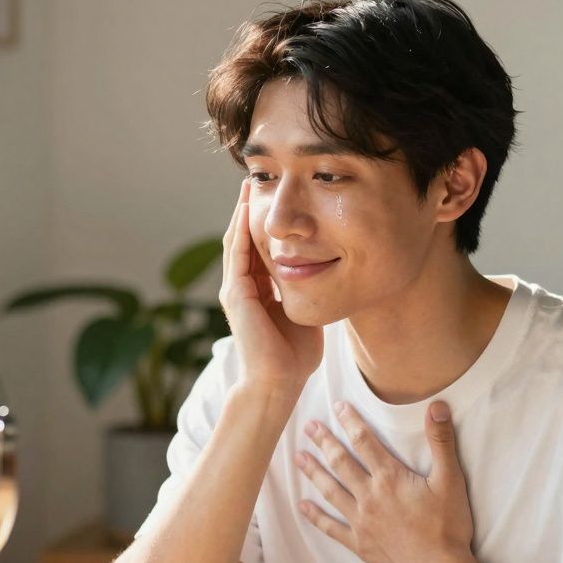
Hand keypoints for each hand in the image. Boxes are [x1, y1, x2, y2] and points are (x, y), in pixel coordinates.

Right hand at [218, 178, 323, 391]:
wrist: (279, 382)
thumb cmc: (294, 356)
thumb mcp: (304, 312)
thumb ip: (306, 292)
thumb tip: (327, 273)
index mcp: (257, 292)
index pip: (257, 249)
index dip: (263, 224)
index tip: (272, 199)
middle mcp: (242, 288)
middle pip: (242, 240)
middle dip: (247, 211)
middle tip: (254, 180)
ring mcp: (235, 291)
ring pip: (235, 243)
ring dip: (240, 214)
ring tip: (246, 187)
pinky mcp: (235, 296)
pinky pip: (237, 256)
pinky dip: (240, 232)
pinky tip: (245, 211)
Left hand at [295, 399, 475, 562]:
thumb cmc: (448, 528)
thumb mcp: (451, 480)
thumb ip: (442, 441)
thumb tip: (438, 406)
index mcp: (390, 478)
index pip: (365, 442)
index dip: (350, 422)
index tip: (337, 407)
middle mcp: (369, 496)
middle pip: (341, 463)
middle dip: (324, 442)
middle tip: (309, 427)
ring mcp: (361, 521)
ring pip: (331, 491)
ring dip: (314, 473)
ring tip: (298, 458)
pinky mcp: (359, 544)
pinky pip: (331, 528)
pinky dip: (316, 517)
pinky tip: (302, 507)